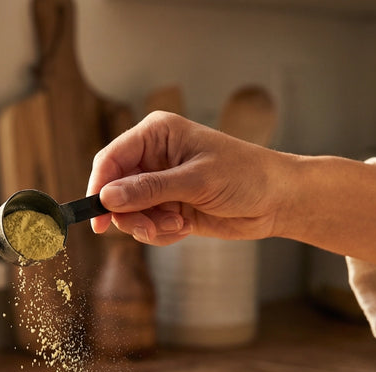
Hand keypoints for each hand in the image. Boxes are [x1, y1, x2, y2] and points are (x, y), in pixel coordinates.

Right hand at [86, 111, 285, 244]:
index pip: (111, 159)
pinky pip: (147, 226)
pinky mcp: (169, 207)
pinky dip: (161, 233)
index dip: (99, 187)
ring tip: (178, 225)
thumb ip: (149, 189)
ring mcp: (160, 184)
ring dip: (149, 226)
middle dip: (130, 214)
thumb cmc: (245, 175)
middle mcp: (153, 157)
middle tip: (151, 227)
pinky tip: (185, 227)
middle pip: (115, 190)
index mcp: (156, 134)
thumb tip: (108, 197)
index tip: (97, 217)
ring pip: (129, 213)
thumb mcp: (195, 181)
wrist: (277, 200)